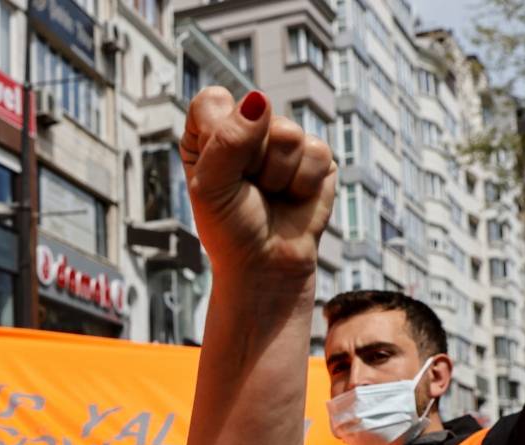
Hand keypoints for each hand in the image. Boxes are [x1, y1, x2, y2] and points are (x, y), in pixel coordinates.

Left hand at [181, 88, 336, 280]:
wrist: (265, 266)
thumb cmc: (229, 228)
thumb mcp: (211, 187)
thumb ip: (228, 141)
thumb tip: (260, 99)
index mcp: (208, 131)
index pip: (213, 100)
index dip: (218, 133)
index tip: (219, 169)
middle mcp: (246, 129)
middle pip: (256, 112)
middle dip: (251, 160)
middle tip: (246, 188)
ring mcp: (283, 140)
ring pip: (288, 132)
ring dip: (277, 174)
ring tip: (269, 194)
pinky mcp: (315, 155)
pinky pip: (317, 152)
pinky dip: (302, 184)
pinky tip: (292, 198)